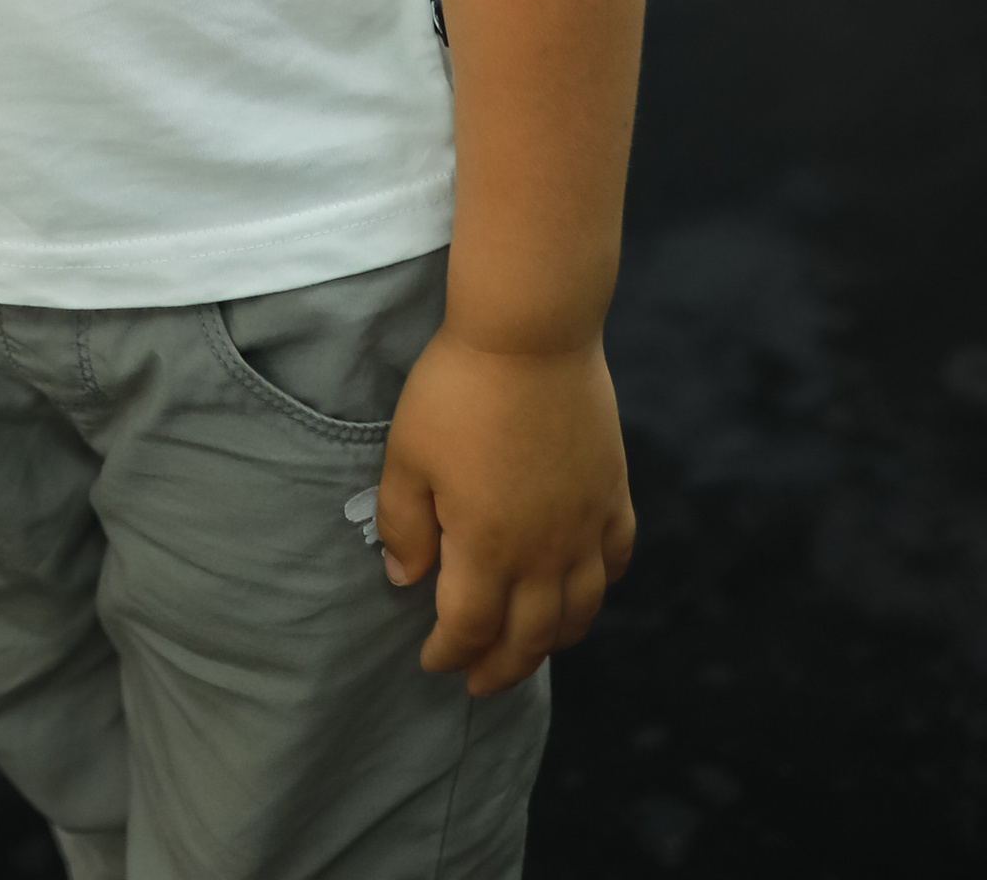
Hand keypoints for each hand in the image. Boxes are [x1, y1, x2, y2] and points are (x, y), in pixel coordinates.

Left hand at [376, 329, 634, 695]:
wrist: (530, 333)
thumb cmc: (458, 388)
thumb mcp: (407, 455)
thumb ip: (403, 524)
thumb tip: (405, 578)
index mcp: (489, 547)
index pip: (470, 628)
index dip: (449, 653)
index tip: (432, 662)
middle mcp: (545, 551)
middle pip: (529, 637)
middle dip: (501, 668)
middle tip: (480, 682)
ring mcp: (586, 524)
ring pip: (579, 611)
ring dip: (552, 641)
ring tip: (530, 648)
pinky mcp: (612, 492)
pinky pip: (614, 560)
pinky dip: (598, 588)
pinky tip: (582, 588)